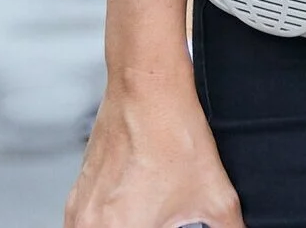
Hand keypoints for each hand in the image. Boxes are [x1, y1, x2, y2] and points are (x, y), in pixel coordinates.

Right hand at [64, 78, 239, 227]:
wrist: (147, 90)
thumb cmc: (171, 134)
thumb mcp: (215, 194)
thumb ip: (229, 227)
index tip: (172, 225)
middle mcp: (89, 223)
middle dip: (148, 227)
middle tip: (166, 220)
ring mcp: (78, 210)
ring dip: (128, 224)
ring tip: (150, 214)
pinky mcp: (76, 195)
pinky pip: (86, 224)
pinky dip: (110, 222)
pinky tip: (134, 209)